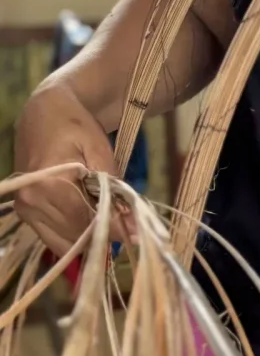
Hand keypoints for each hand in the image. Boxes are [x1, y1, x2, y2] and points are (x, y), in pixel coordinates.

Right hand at [14, 86, 123, 256]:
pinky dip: (74, 235)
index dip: (114, 228)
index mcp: (50, 183)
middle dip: (105, 232)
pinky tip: (91, 222)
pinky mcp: (25, 213)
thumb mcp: (100, 149)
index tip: (138, 232)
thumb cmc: (75, 126)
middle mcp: (32, 202)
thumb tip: (132, 222)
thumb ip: (113, 186)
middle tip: (130, 226)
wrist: (44, 113)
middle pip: (75, 234)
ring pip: (65, 241)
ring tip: (112, 221)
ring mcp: (25, 210)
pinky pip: (53, 237)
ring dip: (90, 237)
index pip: (86, 220)